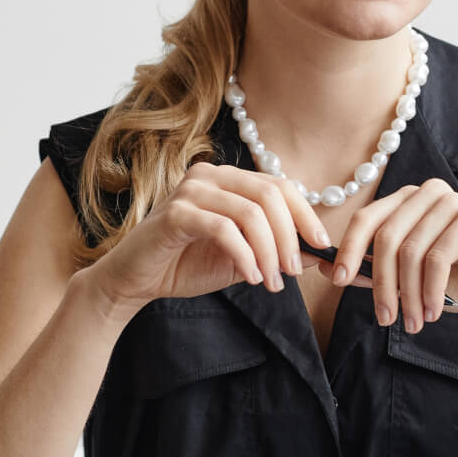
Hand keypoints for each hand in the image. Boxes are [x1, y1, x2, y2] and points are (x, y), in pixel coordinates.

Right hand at [87, 162, 331, 309]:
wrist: (135, 280)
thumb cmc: (186, 264)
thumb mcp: (241, 257)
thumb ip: (274, 250)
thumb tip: (318, 252)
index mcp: (228, 179)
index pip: (279, 186)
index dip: (305, 215)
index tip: (322, 245)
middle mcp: (210, 175)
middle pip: (270, 195)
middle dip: (290, 236)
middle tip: (293, 271)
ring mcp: (191, 190)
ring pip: (250, 213)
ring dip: (268, 252)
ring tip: (271, 282)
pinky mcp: (176, 213)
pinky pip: (224, 229)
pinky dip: (245, 256)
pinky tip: (250, 277)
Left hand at [329, 179, 457, 331]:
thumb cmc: (457, 283)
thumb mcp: (406, 279)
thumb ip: (370, 270)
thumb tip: (327, 268)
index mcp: (407, 200)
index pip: (366, 218)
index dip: (347, 249)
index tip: (337, 281)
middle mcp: (427, 193)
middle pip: (386, 236)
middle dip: (380, 283)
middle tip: (384, 318)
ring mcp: (451, 202)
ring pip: (410, 251)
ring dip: (408, 295)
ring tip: (412, 323)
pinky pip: (437, 258)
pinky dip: (430, 291)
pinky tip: (433, 312)